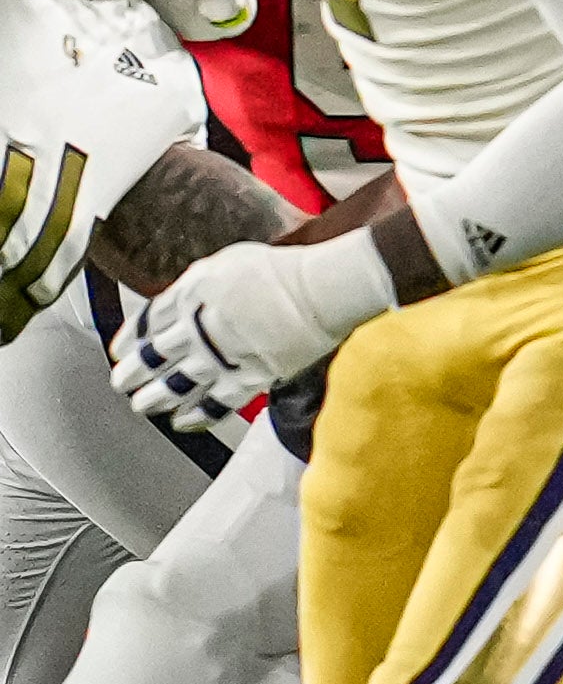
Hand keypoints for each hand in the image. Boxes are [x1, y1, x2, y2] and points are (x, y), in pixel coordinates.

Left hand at [110, 229, 393, 435]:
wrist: (320, 291)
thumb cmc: (284, 271)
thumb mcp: (228, 262)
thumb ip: (200, 285)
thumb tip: (185, 299)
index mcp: (190, 295)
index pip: (147, 322)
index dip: (130, 339)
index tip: (120, 351)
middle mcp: (198, 327)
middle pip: (154, 356)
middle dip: (133, 372)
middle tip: (121, 383)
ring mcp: (222, 356)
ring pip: (175, 384)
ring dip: (155, 398)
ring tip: (143, 406)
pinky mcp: (250, 378)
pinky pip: (215, 403)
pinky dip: (196, 415)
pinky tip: (183, 421)